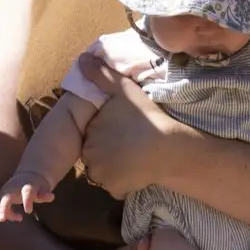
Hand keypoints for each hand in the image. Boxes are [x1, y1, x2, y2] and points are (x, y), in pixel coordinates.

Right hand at [0, 171, 53, 221]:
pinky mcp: (1, 195)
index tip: (29, 211)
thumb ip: (45, 193)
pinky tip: (10, 217)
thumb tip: (51, 196)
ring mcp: (6, 191)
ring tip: (16, 218)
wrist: (29, 176)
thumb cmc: (37, 186)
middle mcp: (13, 188)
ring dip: (0, 212)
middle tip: (2, 219)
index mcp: (26, 186)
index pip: (26, 192)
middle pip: (5, 198)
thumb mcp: (43, 189)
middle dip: (3, 209)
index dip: (27, 201)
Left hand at [79, 54, 181, 197]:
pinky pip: (114, 186)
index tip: (123, 128)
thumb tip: (81, 59)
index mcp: (89, 132)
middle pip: (95, 153)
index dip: (106, 131)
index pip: (91, 134)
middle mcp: (89, 156)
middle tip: (129, 142)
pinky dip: (122, 181)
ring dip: (113, 166)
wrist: (168, 148)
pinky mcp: (114, 190)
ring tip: (134, 156)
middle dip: (107, 149)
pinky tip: (137, 170)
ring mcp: (101, 176)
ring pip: (102, 171)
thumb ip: (101, 75)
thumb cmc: (146, 117)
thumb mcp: (124, 90)